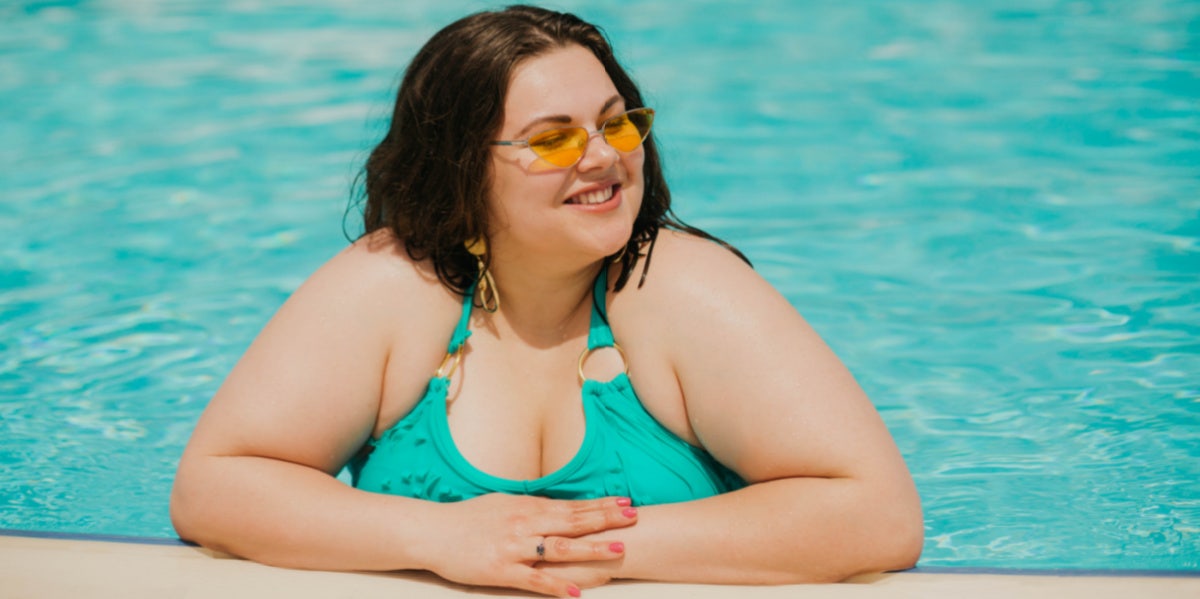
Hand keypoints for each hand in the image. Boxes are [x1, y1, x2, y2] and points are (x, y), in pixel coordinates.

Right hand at [422, 493, 636, 596]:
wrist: (431, 531)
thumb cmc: (467, 519)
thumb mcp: (503, 504)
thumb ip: (531, 507)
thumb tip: (558, 507)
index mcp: (526, 507)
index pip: (571, 505)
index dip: (600, 504)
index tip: (626, 502)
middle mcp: (524, 524)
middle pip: (573, 521)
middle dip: (606, 520)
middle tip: (634, 518)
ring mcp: (514, 547)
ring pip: (560, 548)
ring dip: (591, 549)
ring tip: (618, 550)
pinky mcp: (501, 570)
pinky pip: (534, 580)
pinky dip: (557, 585)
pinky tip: (577, 592)